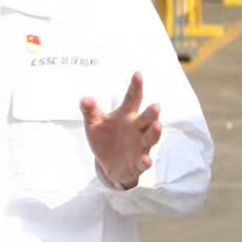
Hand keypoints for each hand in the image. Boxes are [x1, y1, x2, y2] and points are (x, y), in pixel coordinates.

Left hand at [79, 72, 161, 190]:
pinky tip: (146, 160)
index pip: (132, 98)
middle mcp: (137, 128)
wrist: (108, 166)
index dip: (135, 87)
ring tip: (157, 125)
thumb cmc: (105, 140)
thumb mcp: (94, 125)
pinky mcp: (139, 162)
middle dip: (151, 113)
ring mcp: (140, 145)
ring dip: (154, 132)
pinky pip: (144, 161)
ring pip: (150, 137)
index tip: (137, 74)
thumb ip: (90, 111)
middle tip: (155, 106)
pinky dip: (145, 161)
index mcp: (127, 115)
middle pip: (146, 118)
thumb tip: (84, 100)